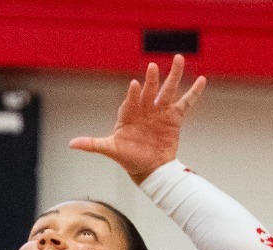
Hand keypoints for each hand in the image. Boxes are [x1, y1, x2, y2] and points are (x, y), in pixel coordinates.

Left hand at [69, 55, 205, 182]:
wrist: (149, 169)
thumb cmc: (128, 158)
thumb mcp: (111, 150)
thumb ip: (93, 144)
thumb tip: (71, 144)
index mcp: (129, 114)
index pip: (130, 101)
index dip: (132, 95)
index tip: (134, 85)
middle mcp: (145, 109)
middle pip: (149, 91)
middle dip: (151, 81)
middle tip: (152, 67)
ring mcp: (160, 111)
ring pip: (168, 90)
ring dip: (173, 75)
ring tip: (178, 58)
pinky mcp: (174, 117)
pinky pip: (186, 102)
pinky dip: (194, 92)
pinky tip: (201, 79)